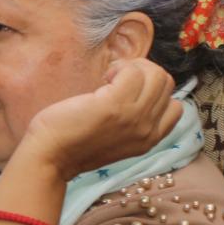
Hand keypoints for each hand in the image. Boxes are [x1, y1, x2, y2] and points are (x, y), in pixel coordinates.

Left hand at [18, 58, 182, 180]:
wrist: (49, 157)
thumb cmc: (73, 143)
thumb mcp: (115, 139)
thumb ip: (132, 122)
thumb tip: (138, 89)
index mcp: (150, 140)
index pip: (174, 105)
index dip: (153, 91)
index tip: (127, 93)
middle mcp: (148, 130)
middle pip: (166, 83)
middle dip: (143, 73)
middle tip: (115, 81)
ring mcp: (134, 118)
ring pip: (156, 74)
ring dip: (132, 68)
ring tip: (109, 79)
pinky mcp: (115, 106)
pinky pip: (133, 71)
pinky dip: (119, 68)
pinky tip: (102, 80)